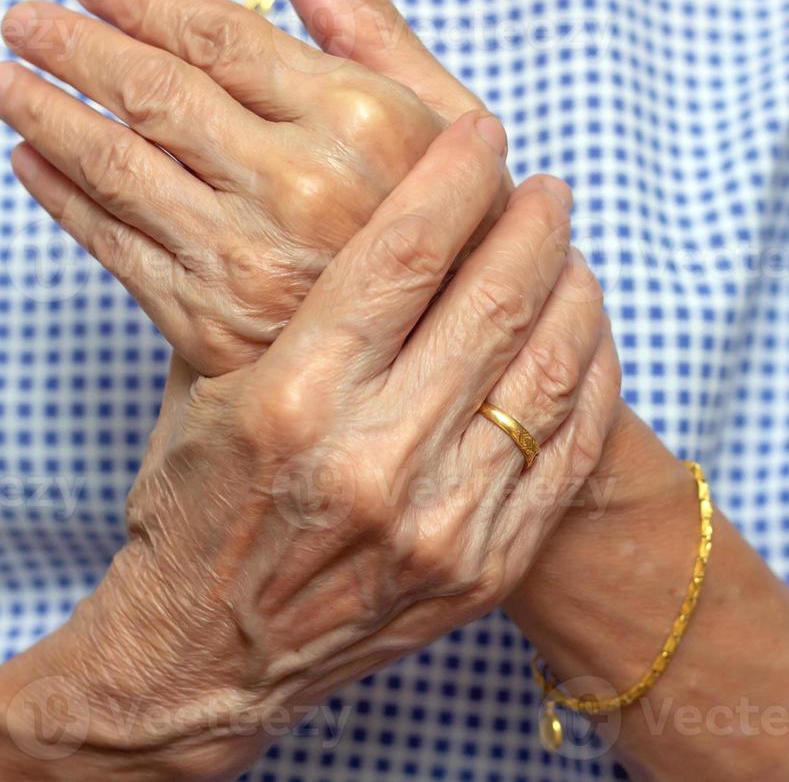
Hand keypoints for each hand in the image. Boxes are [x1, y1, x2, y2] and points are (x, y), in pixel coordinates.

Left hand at [0, 0, 499, 376]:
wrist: (437, 365)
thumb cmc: (448, 228)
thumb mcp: (445, 119)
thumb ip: (368, 29)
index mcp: (358, 120)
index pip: (222, 38)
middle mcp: (299, 184)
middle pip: (156, 94)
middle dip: (74, 47)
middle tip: (23, 19)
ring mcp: (247, 256)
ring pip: (118, 165)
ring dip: (46, 114)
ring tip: (2, 80)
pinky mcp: (209, 320)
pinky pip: (112, 244)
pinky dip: (60, 197)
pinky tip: (28, 160)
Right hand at [0, 115, 620, 775]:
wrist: (207, 657)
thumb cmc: (197, 502)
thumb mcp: (205, 385)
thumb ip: (283, 292)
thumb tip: (352, 187)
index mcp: (294, 396)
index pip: (408, 251)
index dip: (459, 175)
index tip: (484, 132)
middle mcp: (375, 458)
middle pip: (497, 298)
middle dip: (534, 223)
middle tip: (543, 188)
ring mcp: (442, 522)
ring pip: (552, 368)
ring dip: (574, 290)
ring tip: (568, 252)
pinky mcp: (484, 568)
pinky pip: (570, 450)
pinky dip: (591, 376)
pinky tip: (583, 333)